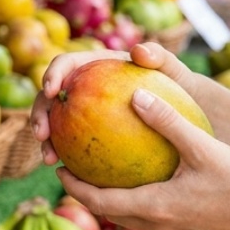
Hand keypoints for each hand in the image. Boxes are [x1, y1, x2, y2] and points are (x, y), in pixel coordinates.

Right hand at [32, 42, 203, 165]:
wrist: (190, 116)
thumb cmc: (182, 90)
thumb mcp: (176, 71)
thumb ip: (160, 56)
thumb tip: (138, 50)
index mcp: (97, 66)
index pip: (66, 65)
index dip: (53, 75)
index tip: (52, 91)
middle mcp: (86, 89)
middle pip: (51, 98)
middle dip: (39, 114)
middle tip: (42, 134)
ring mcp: (88, 115)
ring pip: (58, 127)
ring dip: (47, 143)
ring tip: (50, 160)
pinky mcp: (94, 138)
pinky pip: (78, 150)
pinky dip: (71, 162)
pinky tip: (72, 178)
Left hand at [56, 84, 229, 229]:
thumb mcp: (202, 146)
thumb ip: (167, 121)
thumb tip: (134, 94)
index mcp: (152, 207)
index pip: (98, 200)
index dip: (73, 186)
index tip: (57, 167)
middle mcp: (157, 227)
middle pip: (109, 212)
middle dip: (87, 192)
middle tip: (73, 167)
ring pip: (131, 218)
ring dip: (112, 199)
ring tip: (104, 173)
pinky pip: (152, 219)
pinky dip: (138, 203)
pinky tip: (148, 183)